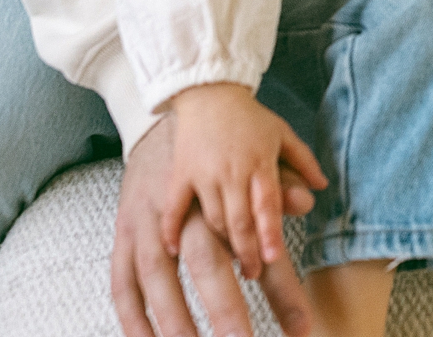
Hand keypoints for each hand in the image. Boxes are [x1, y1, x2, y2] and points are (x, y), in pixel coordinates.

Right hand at [111, 115, 317, 336]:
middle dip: (224, 303)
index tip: (295, 318)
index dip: (275, 272)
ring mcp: (149, 216)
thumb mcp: (265, 146)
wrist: (167, 115)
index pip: (256, 234)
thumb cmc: (226, 139)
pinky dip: (130, 309)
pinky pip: (122, 274)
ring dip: (172, 315)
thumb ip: (287, 175)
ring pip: (157, 271)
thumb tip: (309, 199)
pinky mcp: (125, 226)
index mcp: (227, 184)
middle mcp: (185, 205)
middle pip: (206, 257)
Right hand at [161, 84, 327, 280]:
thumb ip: (302, 161)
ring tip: (231, 265)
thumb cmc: (249, 118)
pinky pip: (175, 206)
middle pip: (240, 219)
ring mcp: (204, 174)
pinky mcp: (181, 174)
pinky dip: (172, 229)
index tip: (272, 257)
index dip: (270, 232)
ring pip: (212, 217)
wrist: (209, 93)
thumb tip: (322, 186)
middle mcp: (232, 171)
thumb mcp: (281, 133)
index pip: (267, 204)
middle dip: (247, 251)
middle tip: (254, 273)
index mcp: (259, 162)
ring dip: (221, 243)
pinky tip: (175, 250)